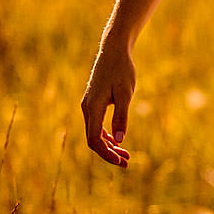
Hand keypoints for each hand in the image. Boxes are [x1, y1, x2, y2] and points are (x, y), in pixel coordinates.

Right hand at [81, 40, 135, 167]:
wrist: (113, 51)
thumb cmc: (122, 70)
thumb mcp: (126, 93)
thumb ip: (122, 116)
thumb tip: (119, 140)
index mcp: (92, 107)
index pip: (94, 139)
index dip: (107, 154)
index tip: (121, 161)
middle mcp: (87, 108)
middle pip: (93, 140)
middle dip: (109, 153)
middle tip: (127, 162)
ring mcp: (89, 106)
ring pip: (95, 133)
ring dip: (109, 146)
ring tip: (126, 155)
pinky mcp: (94, 103)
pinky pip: (97, 125)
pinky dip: (107, 136)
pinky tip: (118, 141)